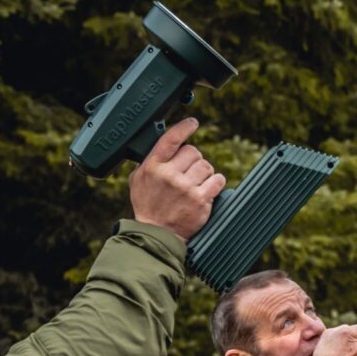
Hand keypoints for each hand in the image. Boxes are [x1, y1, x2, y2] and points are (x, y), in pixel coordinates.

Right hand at [128, 118, 225, 242]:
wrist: (157, 232)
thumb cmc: (148, 205)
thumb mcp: (138, 179)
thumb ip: (150, 160)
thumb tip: (164, 143)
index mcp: (153, 166)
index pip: (171, 138)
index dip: (184, 127)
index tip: (193, 123)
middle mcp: (169, 174)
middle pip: (193, 151)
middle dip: (194, 160)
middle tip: (189, 172)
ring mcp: (186, 187)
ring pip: (206, 165)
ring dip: (205, 173)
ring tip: (196, 183)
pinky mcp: (201, 200)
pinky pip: (218, 180)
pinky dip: (216, 182)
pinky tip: (209, 188)